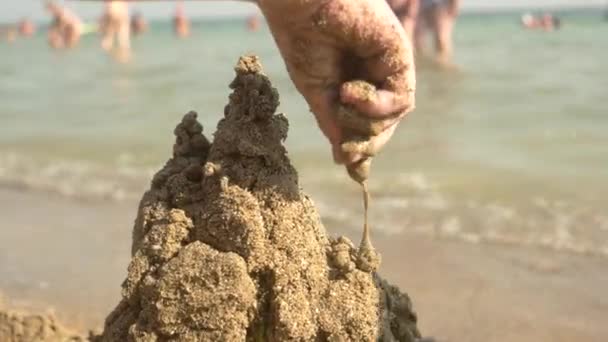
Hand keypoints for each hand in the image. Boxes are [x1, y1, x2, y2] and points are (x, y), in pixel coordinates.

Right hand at [259, 0, 415, 164]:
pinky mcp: (400, 55)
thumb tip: (346, 163)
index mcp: (357, 84)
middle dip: (367, 142)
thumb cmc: (303, 40)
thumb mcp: (318, 93)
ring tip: (341, 100)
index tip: (349, 165)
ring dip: (368, 122)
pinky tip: (349, 91)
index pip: (369, 124)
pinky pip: (401, 98)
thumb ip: (335, 125)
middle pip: (385, 124)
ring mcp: (390, 66)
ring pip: (395, 115)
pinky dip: (376, 105)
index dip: (362, 147)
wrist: (300, 4)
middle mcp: (378, 76)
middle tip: (348, 150)